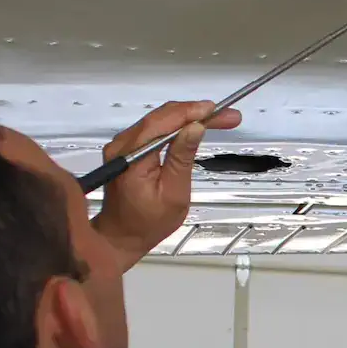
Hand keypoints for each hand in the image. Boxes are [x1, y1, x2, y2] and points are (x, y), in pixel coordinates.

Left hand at [92, 100, 240, 261]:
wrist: (121, 236)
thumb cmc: (147, 223)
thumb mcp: (173, 194)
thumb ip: (183, 158)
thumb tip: (195, 129)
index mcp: (132, 158)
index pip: (164, 123)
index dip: (193, 113)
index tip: (217, 111)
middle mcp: (121, 146)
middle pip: (162, 117)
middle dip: (195, 113)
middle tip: (225, 116)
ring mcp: (121, 145)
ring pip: (158, 119)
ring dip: (187, 117)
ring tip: (215, 119)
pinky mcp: (125, 148)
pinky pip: (152, 128)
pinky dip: (175, 125)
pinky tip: (192, 126)